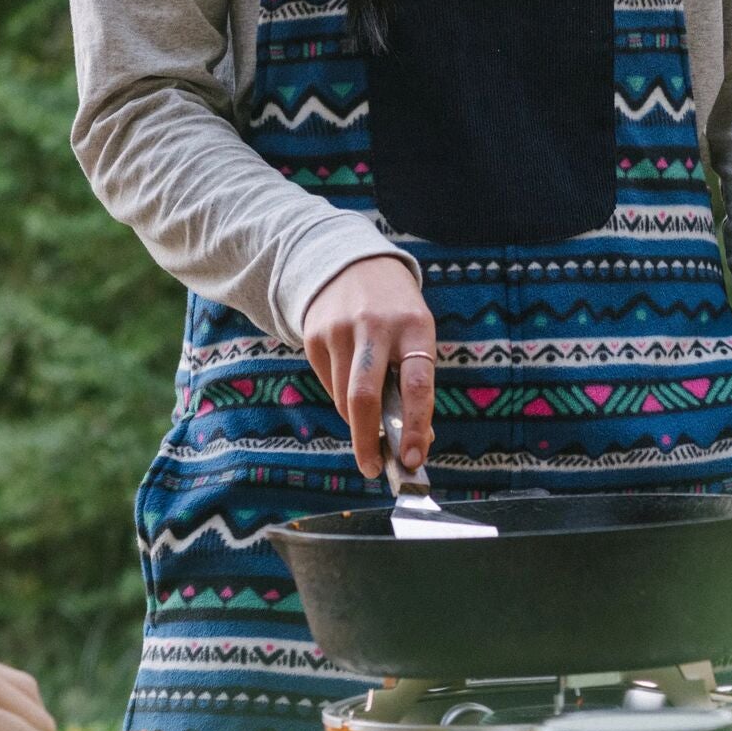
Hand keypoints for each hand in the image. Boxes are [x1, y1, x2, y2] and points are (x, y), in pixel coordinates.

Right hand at [302, 257, 436, 477]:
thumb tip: (417, 441)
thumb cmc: (395, 310)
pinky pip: (329, 385)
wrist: (351, 262)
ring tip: (369, 422)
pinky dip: (341, 397)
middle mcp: (375, 326)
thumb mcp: (416, 332)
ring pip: (344, 398)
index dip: (416, 425)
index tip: (415, 458)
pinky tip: (350, 380)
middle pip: (365, 397)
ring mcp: (339, 330)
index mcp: (413, 325)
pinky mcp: (314, 336)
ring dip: (357, 422)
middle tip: (375, 468)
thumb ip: (415, 380)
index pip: (417, 384)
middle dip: (368, 441)